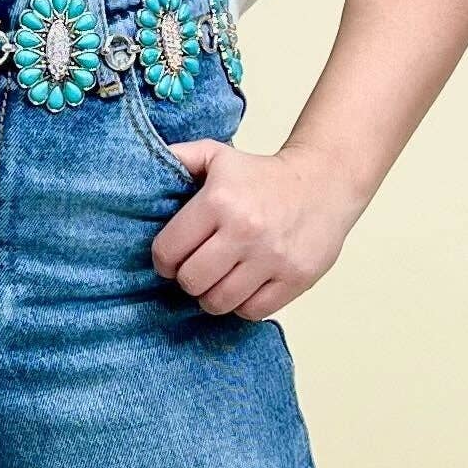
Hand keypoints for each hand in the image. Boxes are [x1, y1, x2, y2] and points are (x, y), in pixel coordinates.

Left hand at [150, 140, 369, 319]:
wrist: (325, 181)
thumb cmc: (262, 175)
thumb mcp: (217, 155)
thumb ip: (178, 159)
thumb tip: (142, 166)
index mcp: (219, 200)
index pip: (168, 252)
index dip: (164, 260)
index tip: (172, 257)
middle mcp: (245, 230)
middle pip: (191, 282)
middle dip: (187, 279)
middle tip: (196, 269)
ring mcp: (273, 257)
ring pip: (219, 302)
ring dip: (213, 295)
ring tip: (219, 279)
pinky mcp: (296, 278)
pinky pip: (252, 311)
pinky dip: (243, 304)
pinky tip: (245, 286)